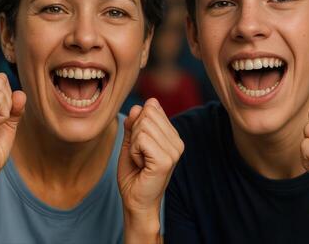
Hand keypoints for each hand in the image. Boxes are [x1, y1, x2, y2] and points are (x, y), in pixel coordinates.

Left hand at [117, 98, 183, 224]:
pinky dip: (134, 151)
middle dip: (135, 133)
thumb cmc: (134, 174)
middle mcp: (177, 141)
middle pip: (147, 114)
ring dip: (133, 144)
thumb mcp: (131, 143)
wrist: (135, 202)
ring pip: (143, 126)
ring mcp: (174, 151)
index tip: (140, 146)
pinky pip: (141, 140)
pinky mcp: (165, 160)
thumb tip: (138, 106)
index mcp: (172, 135)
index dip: (137, 124)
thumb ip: (134, 124)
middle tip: (139, 154)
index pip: (152, 107)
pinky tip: (141, 165)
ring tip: (140, 160)